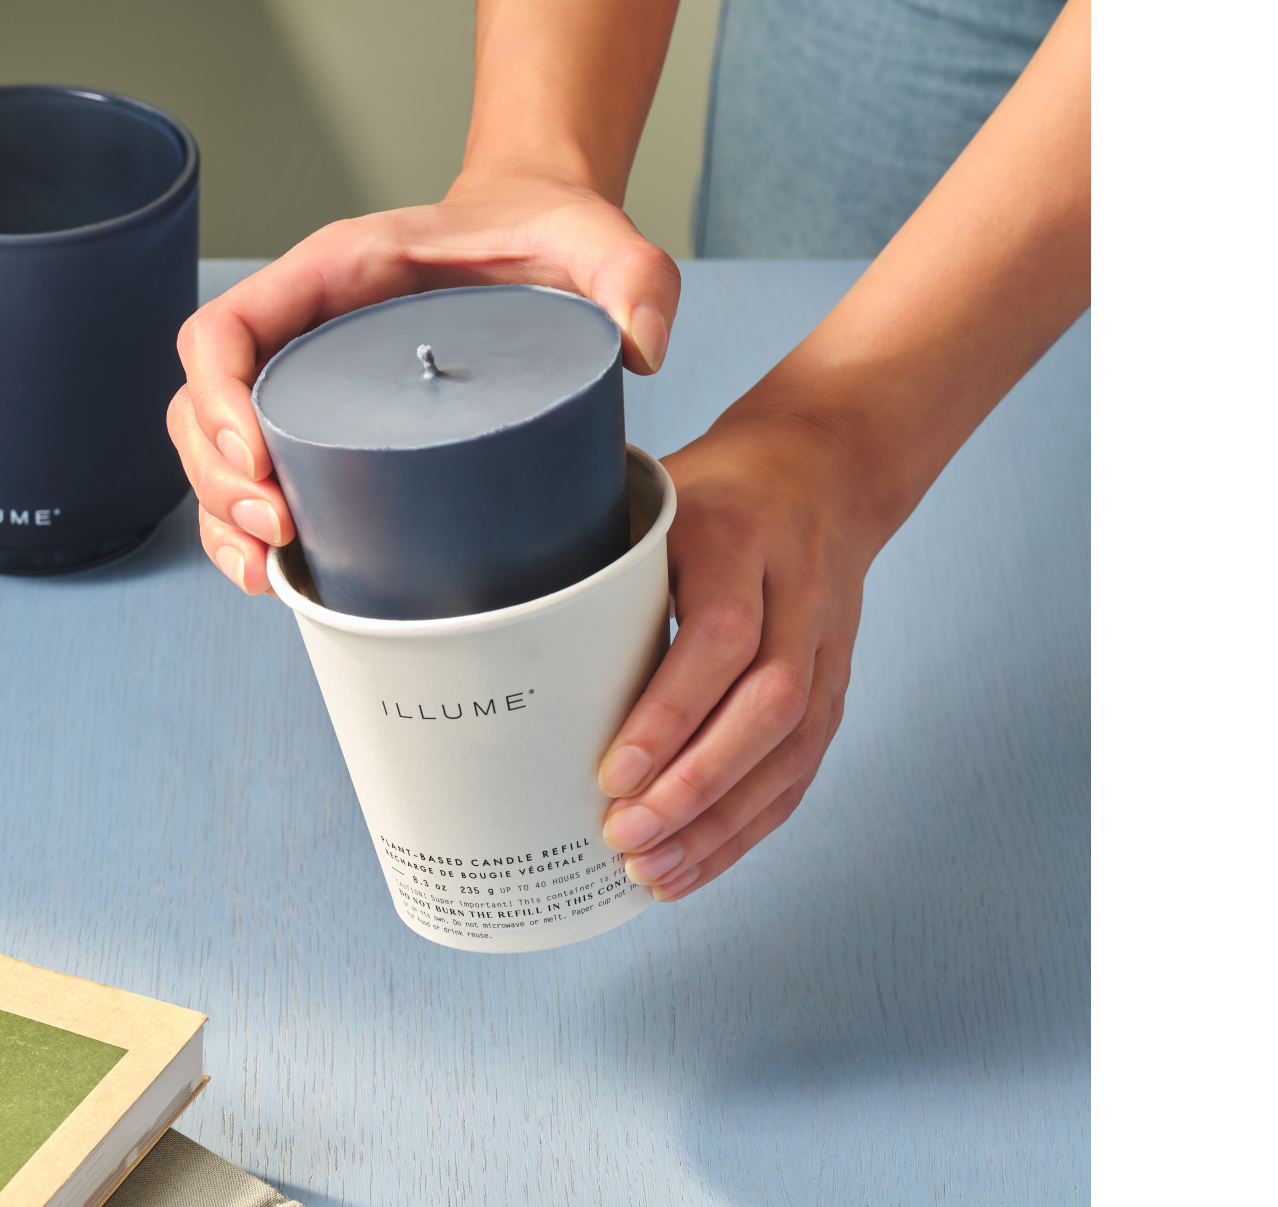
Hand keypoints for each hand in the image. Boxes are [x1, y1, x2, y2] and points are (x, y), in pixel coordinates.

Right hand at [166, 172, 680, 592]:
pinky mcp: (337, 427)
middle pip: (204, 404)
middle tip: (279, 531)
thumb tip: (642, 349)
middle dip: (219, 479)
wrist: (540, 243)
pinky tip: (279, 575)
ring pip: (219, 451)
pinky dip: (252, 532)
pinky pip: (263, 478)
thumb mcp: (598, 239)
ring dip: (223, 517)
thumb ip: (635, 275)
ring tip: (270, 569)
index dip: (218, 397)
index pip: (227, 328)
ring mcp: (315, 382)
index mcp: (336, 272)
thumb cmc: (547, 234)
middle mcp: (307, 327)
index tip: (258, 459)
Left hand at [596, 401, 879, 901]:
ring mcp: (827, 644)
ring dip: (721, 823)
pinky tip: (696, 861)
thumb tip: (506, 636)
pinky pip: (801, 768)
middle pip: (768, 703)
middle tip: (623, 837)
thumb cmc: (715, 490)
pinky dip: (748, 826)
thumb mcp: (656, 496)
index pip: (719, 632)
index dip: (670, 709)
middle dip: (695, 784)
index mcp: (741, 535)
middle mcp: (798, 593)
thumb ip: (600, 557)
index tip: (612, 771)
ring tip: (651, 871)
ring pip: (792, 750)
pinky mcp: (835, 685)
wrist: (822, 471)